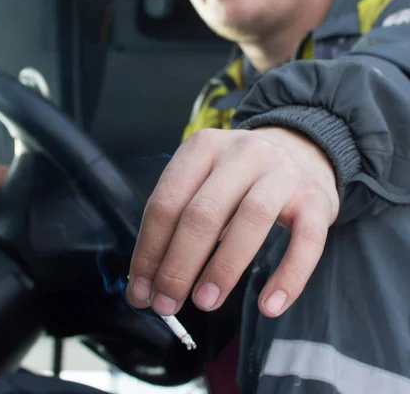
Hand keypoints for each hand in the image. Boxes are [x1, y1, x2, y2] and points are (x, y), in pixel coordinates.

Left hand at [126, 127, 338, 317]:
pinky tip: (270, 307)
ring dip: (223, 269)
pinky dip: (288, 277)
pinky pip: (306, 242)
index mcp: (201, 149)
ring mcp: (281, 173)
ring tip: (204, 303)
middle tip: (166, 304)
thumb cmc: (238, 178)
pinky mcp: (315, 199)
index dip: (148, 252)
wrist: (301, 150)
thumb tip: (148, 284)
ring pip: (250, 221)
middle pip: (202, 213)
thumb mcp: (203, 184)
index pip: (165, 204)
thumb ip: (176, 225)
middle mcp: (241, 154)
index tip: (140, 291)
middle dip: (178, 266)